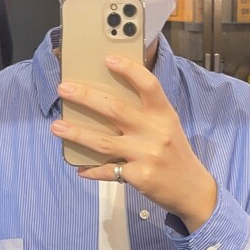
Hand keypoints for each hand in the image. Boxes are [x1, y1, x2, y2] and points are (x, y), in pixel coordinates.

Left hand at [51, 55, 217, 232]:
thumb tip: (106, 101)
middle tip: (64, 89)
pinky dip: (91, 169)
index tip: (108, 59)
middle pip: (115, 109)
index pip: (149, 85)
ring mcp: (147, 155)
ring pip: (103, 142)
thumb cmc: (175, 152)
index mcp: (164, 115)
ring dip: (76, 133)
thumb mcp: (168, 126)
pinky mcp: (139, 176)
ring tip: (56, 126)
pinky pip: (107, 170)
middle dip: (85, 97)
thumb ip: (145, 114)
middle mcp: (156, 132)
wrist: (193, 190)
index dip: (129, 70)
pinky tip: (78, 167)